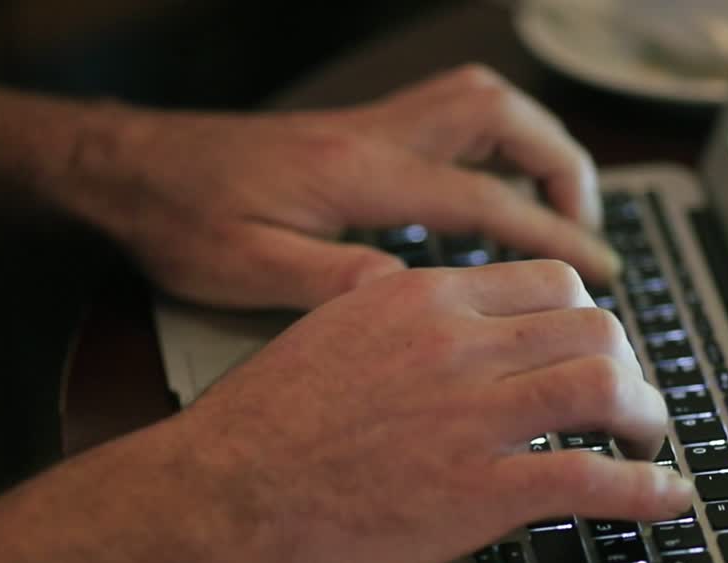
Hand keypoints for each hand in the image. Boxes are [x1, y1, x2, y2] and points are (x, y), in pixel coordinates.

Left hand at [62, 65, 616, 310]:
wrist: (129, 168)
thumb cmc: (180, 220)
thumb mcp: (244, 270)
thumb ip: (331, 282)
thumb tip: (413, 296)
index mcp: (358, 175)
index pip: (483, 197)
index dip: (552, 235)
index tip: (598, 271)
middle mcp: (374, 136)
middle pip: (499, 115)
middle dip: (560, 164)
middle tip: (584, 227)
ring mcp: (367, 126)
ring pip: (479, 102)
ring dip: (532, 145)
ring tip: (554, 206)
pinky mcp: (357, 132)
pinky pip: (449, 118)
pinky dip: (492, 147)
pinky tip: (487, 199)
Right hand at [171, 260, 690, 562]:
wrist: (224, 491)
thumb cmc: (268, 418)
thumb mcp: (336, 325)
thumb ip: (406, 312)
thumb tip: (455, 314)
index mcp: (425, 298)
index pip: (549, 282)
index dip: (590, 315)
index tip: (594, 344)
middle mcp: (459, 346)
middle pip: (594, 325)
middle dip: (629, 363)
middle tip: (628, 396)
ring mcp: (472, 417)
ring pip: (605, 385)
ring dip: (646, 414)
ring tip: (646, 439)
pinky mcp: (479, 490)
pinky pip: (591, 479)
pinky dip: (646, 489)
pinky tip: (666, 496)